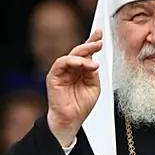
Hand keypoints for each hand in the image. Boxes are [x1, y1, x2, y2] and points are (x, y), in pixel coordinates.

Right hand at [46, 30, 102, 146]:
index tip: (100, 34)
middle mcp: (71, 69)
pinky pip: (61, 62)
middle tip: (99, 42)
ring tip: (93, 60)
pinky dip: (72, 61)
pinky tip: (83, 64)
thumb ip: (93, 73)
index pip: (86, 53)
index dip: (92, 42)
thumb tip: (93, 61)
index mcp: (80, 70)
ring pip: (71, 55)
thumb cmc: (81, 106)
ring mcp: (62, 72)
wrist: (70, 120)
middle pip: (79, 51)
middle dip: (89, 44)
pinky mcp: (54, 76)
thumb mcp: (93, 87)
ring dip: (84, 54)